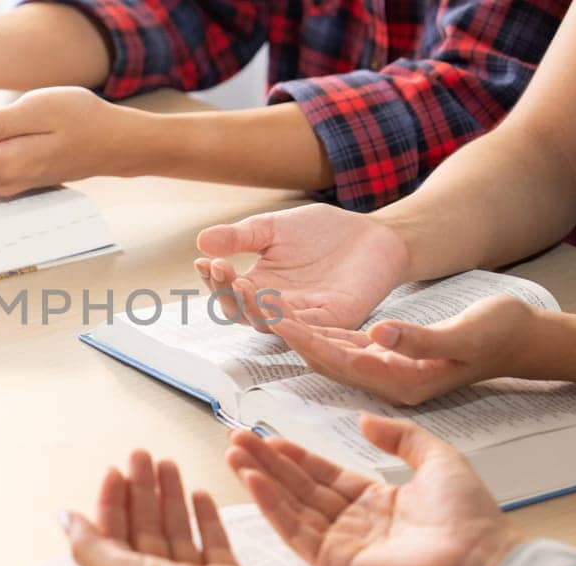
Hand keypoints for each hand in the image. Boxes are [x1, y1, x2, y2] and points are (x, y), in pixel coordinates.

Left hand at [64, 450, 271, 565]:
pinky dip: (207, 518)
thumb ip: (91, 548)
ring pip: (177, 531)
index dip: (113, 500)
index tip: (115, 470)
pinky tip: (201, 496)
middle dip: (142, 489)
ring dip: (172, 497)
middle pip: (145, 527)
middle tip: (142, 456)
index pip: (113, 534)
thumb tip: (63, 519)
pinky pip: (214, 543)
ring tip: (169, 466)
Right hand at [195, 204, 410, 331]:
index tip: (202, 261)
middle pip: (243, 313)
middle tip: (219, 268)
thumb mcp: (274, 227)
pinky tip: (272, 300)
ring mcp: (305, 317)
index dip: (213, 281)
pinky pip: (308, 327)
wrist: (373, 233)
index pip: (228, 293)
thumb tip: (201, 241)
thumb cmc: (323, 232)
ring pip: (270, 323)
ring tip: (240, 282)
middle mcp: (278, 307)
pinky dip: (288, 319)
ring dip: (252, 306)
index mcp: (261, 286)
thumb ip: (241, 236)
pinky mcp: (335, 319)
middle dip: (227, 293)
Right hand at [225, 418, 522, 565]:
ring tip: (234, 452)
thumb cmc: (467, 515)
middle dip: (266, 461)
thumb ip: (400, 437)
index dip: (294, 454)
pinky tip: (252, 479)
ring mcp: (341, 543)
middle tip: (236, 437)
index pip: (322, 474)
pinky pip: (295, 530)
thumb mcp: (437, 459)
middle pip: (298, 486)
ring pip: (290, 505)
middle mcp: (353, 521)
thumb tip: (365, 420)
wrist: (478, 557)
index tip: (267, 434)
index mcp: (375, 500)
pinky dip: (270, 504)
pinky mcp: (334, 562)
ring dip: (260, 478)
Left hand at [268, 295, 539, 404]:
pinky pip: (341, 345)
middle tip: (252, 307)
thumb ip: (421, 338)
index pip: (341, 361)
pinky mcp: (387, 357)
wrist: (522, 339)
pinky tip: (291, 312)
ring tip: (260, 305)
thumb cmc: (500, 333)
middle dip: (288, 334)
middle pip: (325, 359)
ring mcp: (385, 372)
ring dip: (295, 330)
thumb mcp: (465, 332)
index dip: (306, 338)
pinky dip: (316, 328)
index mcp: (402, 382)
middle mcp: (387, 382)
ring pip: (328, 352)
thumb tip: (381, 333)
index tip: (274, 316)